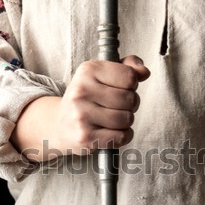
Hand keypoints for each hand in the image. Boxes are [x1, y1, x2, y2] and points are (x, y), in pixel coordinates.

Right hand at [11, 55, 149, 159]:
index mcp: (88, 70)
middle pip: (130, 99)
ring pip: (127, 119)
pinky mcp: (86, 137)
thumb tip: (144, 72)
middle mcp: (82, 91)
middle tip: (118, 106)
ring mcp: (82, 115)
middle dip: (131, 105)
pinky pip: (121, 136)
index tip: (122, 88)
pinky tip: (114, 132)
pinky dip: (124, 136)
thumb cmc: (87, 98)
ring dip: (126, 121)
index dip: (132, 84)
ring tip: (113, 119)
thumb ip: (127, 68)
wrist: (59, 125)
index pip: (129, 76)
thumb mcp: (102, 75)